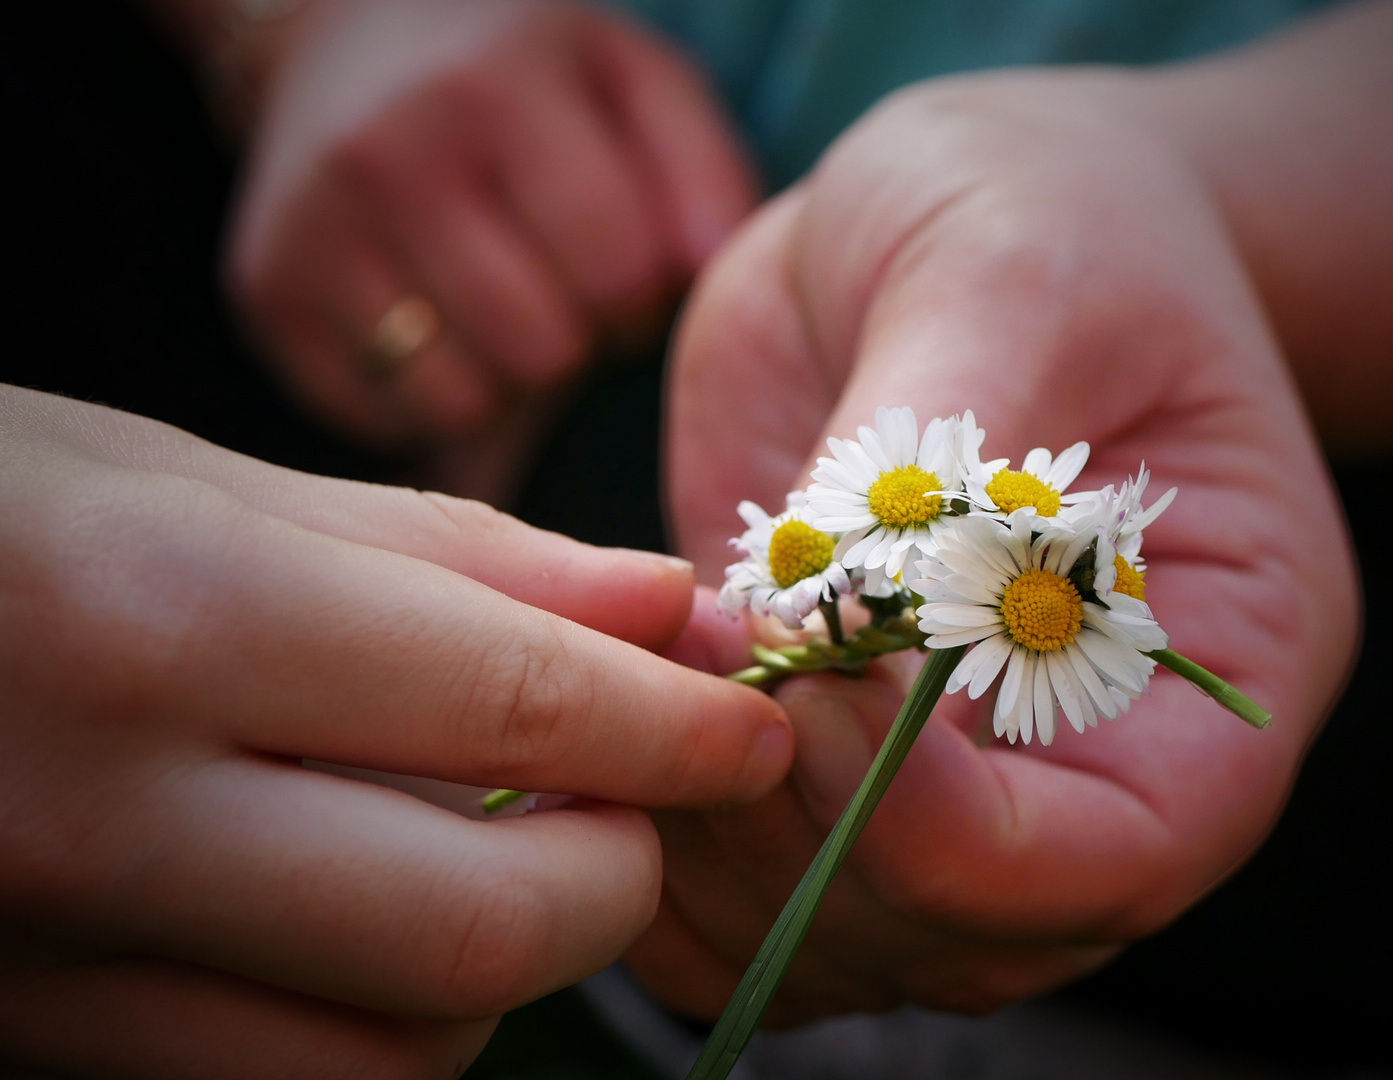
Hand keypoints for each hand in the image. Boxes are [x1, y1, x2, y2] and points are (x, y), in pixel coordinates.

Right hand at [0, 386, 790, 1076]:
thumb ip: (445, 555)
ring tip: (496, 843)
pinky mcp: (37, 1045)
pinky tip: (375, 914)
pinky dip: (391, 1017)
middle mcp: (105, 819)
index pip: (513, 709)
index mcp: (164, 619)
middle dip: (619, 869)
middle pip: (483, 927)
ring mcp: (55, 967)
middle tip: (643, 794)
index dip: (675, 727)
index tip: (755, 723)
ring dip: (508, 957)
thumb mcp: (192, 477)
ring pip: (400, 1046)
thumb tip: (656, 605)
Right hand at [228, 0, 754, 459]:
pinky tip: (436, 328)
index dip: (638, 295)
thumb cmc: (522, 74)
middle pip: (540, 349)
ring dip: (504, 379)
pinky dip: (426, 397)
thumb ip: (700, 173)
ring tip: (499, 307)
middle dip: (573, 337)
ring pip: (461, 401)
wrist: (346, 37)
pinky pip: (384, 418)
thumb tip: (706, 279)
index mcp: (499, 95)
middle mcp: (391, 158)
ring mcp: (315, 229)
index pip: (616, 272)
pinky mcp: (269, 293)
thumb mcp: (631, 81)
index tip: (622, 268)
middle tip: (556, 289)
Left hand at [642, 73, 1357, 1020]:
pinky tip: (618, 713)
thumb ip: (941, 442)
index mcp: (1219, 658)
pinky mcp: (834, 759)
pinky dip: (668, 853)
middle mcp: (1099, 758)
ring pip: (845, 941)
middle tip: (703, 645)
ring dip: (720, 839)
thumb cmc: (1041, 221)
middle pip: (970, 928)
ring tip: (653, 651)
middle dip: (810, 823)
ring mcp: (961, 777)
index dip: (954, 823)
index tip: (811, 679)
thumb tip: (825, 609)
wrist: (952, 230)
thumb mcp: (1016, 274)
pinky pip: (750, 901)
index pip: (1125, 853)